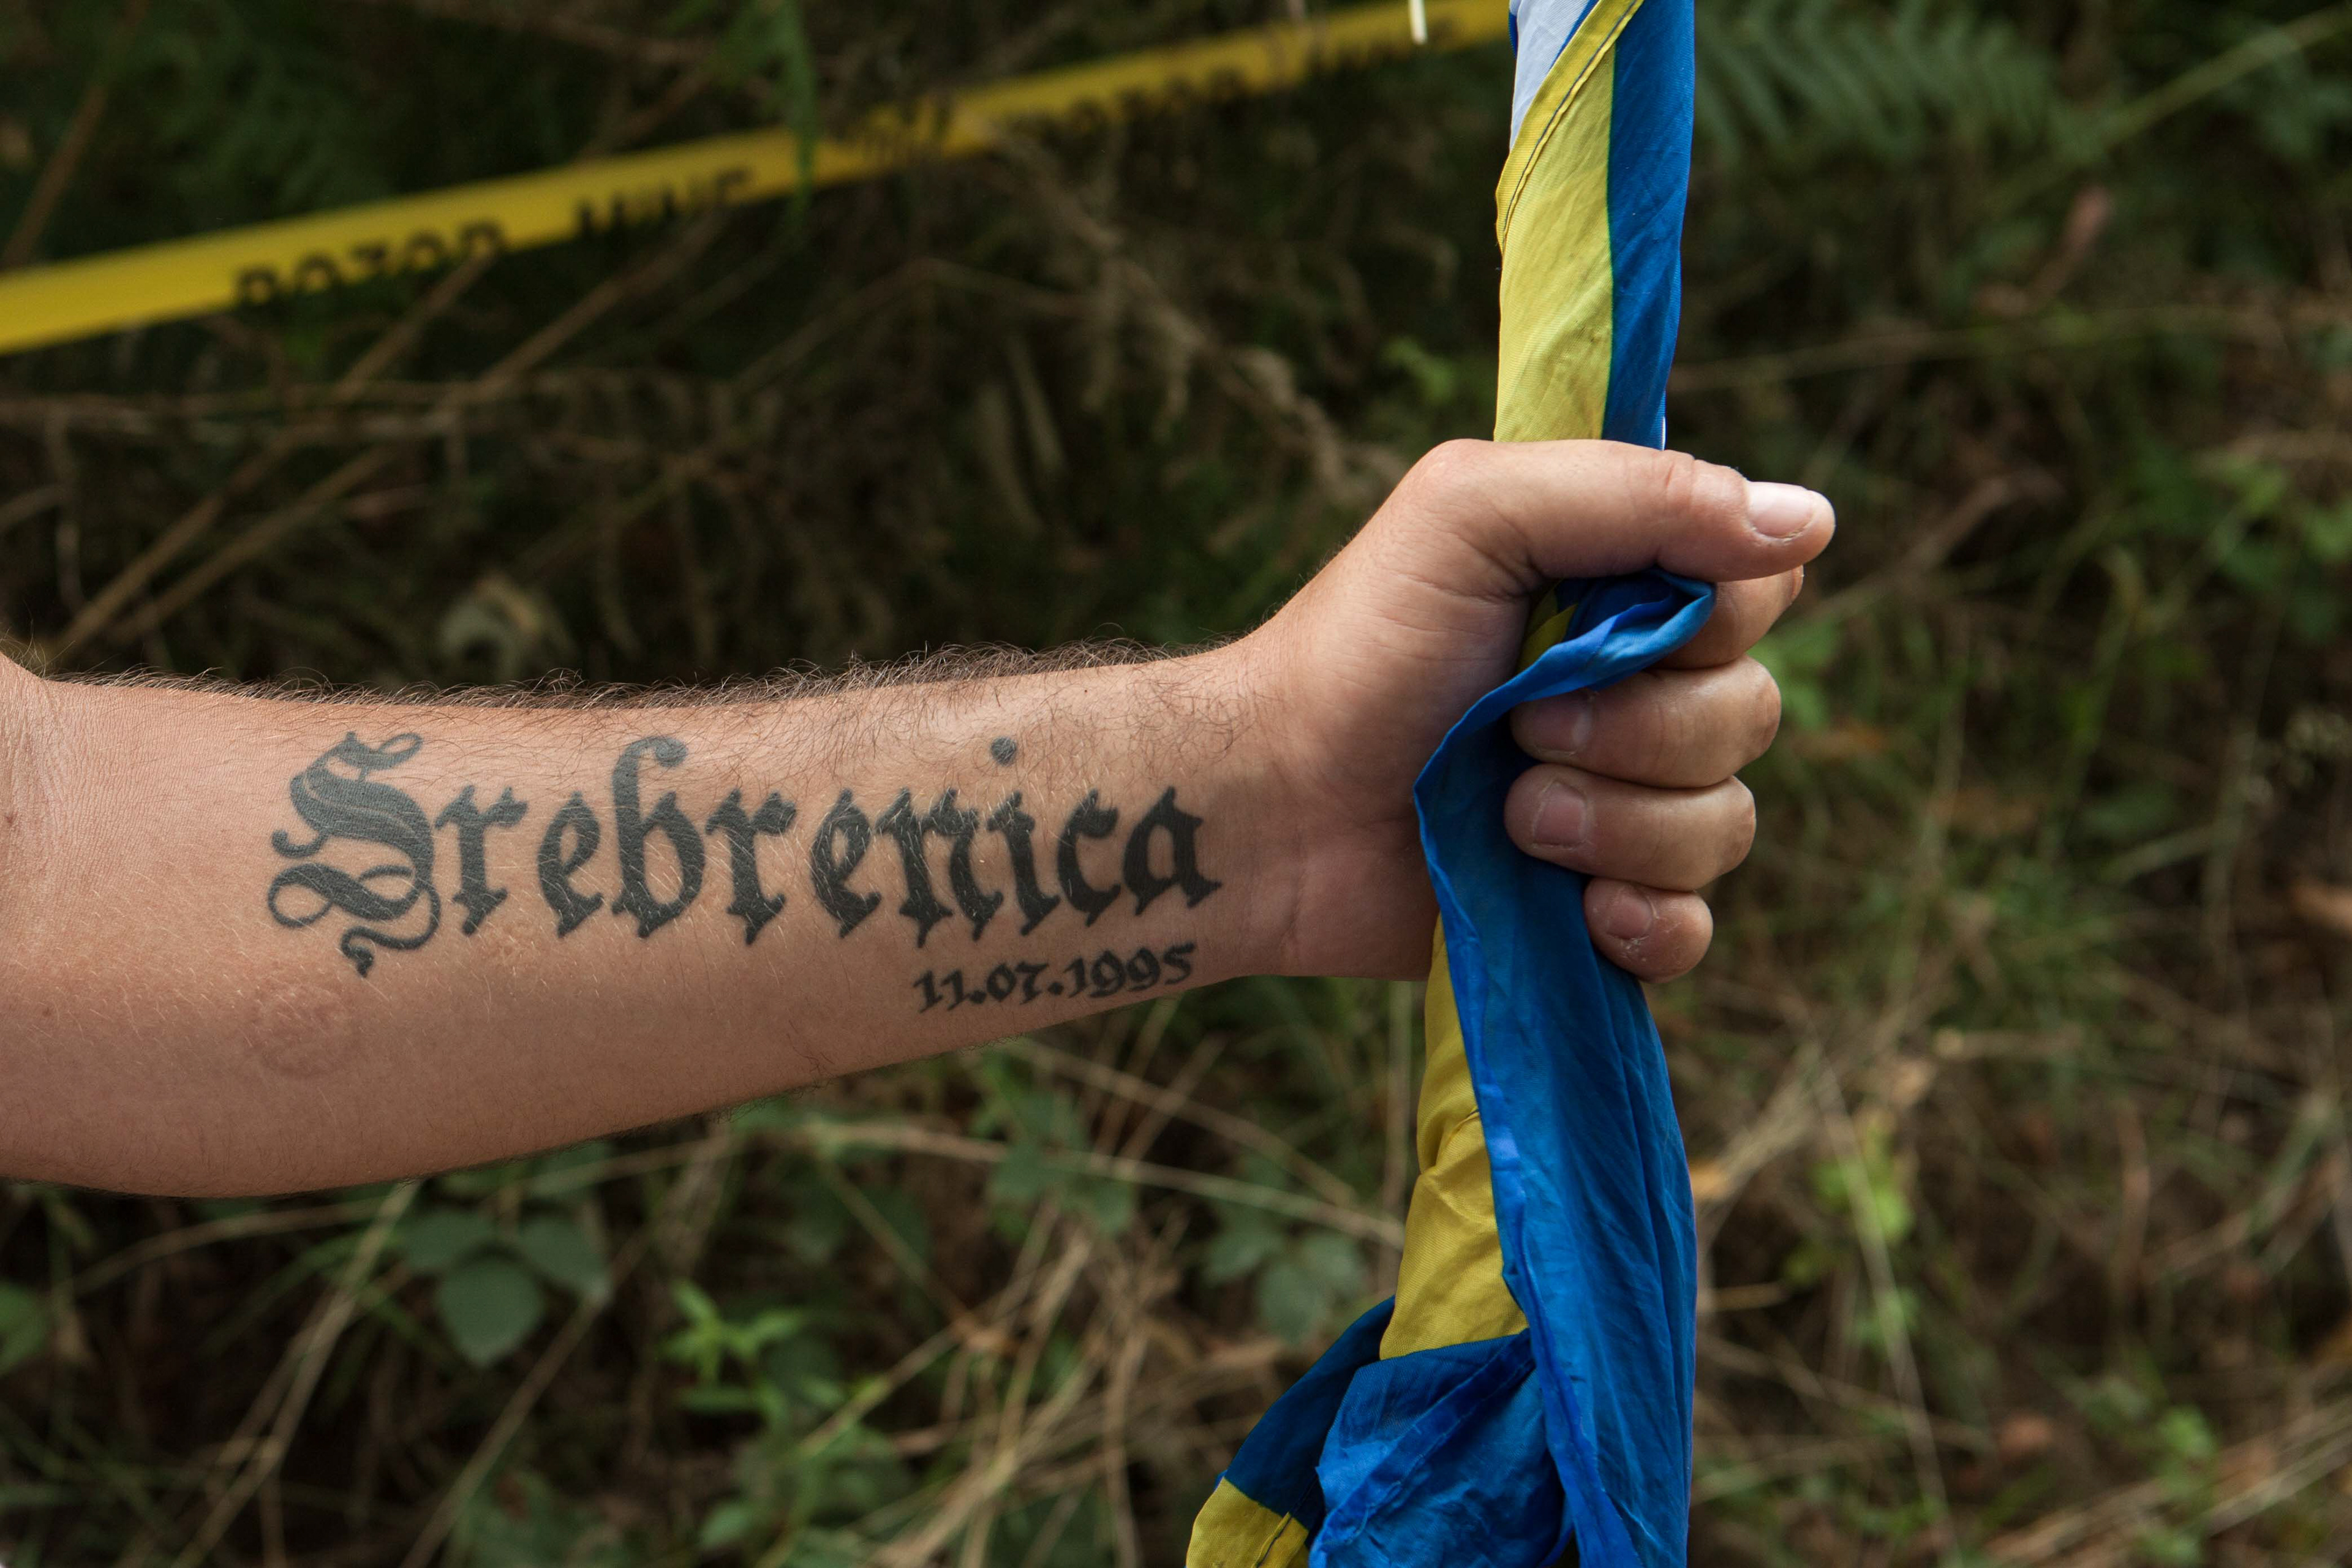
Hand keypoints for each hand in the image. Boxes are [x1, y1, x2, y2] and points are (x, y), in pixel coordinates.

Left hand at [1242, 438, 1831, 981]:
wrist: (1273, 805)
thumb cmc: (1360, 647)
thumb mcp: (1475, 515)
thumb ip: (1637, 496)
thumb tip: (1811, 520)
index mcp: (1621, 595)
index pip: (1758, 591)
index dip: (1713, 614)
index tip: (1609, 623)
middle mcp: (1635, 695)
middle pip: (1750, 713)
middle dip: (1640, 730)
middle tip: (1519, 724)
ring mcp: (1619, 808)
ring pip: (1726, 824)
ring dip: (1616, 825)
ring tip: (1509, 816)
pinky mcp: (1592, 911)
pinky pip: (1693, 929)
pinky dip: (1644, 923)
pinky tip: (1576, 911)